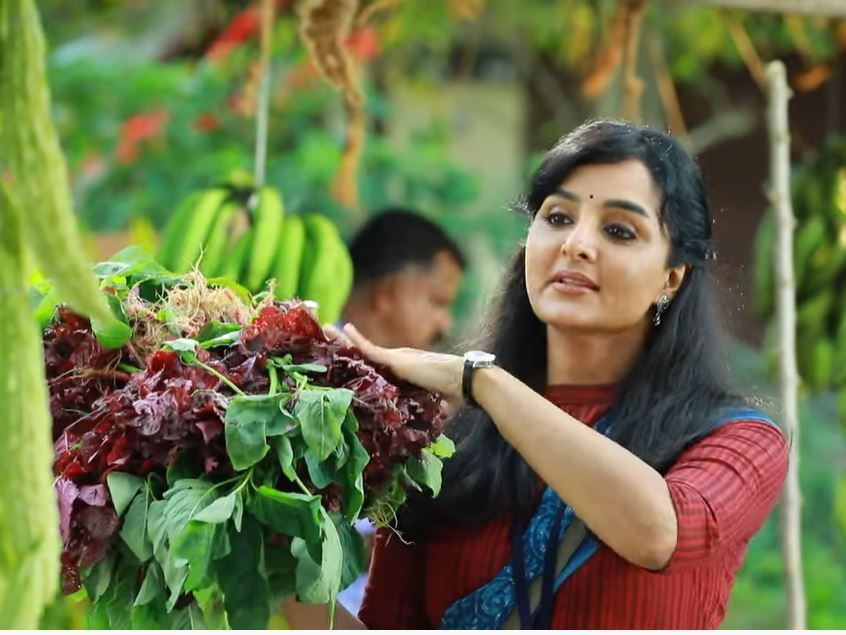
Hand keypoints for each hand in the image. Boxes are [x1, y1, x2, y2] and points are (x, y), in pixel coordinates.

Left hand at [326, 323, 464, 403]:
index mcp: (398, 372)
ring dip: (343, 340)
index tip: (340, 356)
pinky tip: (345, 329)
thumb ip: (418, 407)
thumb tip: (427, 420)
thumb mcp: (426, 402)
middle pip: (362, 354)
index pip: (371, 365)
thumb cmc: (449, 393)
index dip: (355, 359)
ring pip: (362, 350)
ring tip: (326, 328)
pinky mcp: (396, 360)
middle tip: (325, 332)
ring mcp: (394, 360)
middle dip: (343, 345)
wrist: (461, 381)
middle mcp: (394, 363)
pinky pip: (371, 351)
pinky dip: (357, 341)